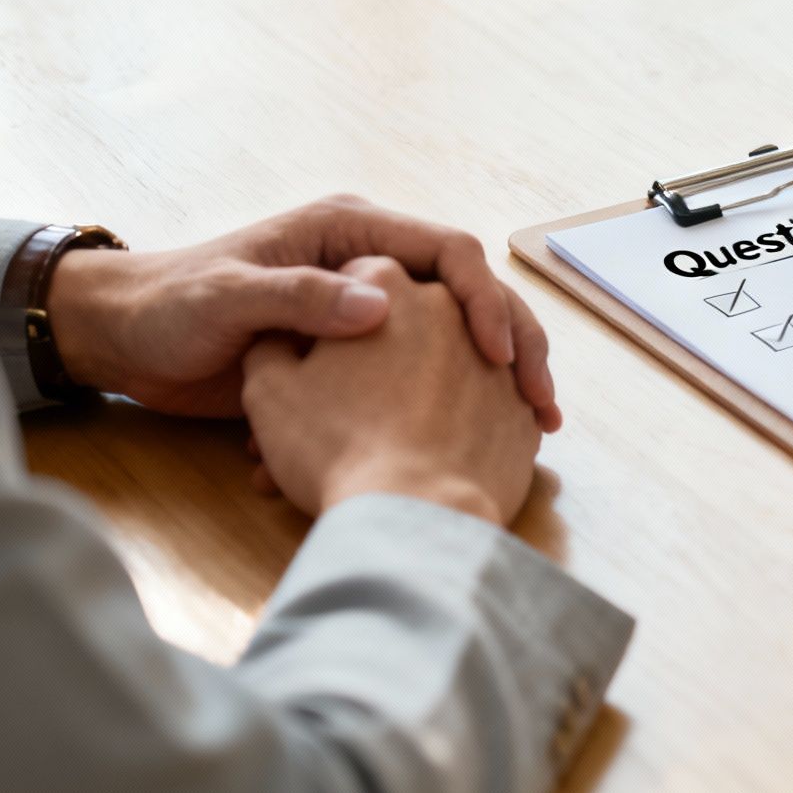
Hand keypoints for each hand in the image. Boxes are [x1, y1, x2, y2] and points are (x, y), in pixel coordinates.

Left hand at [48, 196, 557, 427]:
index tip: (496, 357)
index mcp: (352, 231)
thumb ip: (299, 296)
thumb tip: (383, 305)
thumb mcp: (227, 298)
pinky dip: (460, 404)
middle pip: (474, 295)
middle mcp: (374, 262)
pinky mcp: (363, 351)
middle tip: (540, 403)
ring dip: (500, 380)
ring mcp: (373, 307)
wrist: (126, 341)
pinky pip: (431, 369)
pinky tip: (484, 442)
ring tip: (533, 428)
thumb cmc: (169, 308)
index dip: (484, 300)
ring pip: (463, 336)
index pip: (450, 251)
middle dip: (516, 346)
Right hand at [241, 258, 539, 525]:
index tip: (320, 360)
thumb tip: (282, 337)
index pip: (356, 280)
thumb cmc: (337, 446)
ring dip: (418, 397)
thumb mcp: (270, 389)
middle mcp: (451, 306)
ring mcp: (497, 356)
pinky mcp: (522, 407)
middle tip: (347, 410)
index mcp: (387, 285)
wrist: (417, 512)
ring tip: (384, 443)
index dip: (332, 321)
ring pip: (449, 369)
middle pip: (408, 323)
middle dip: (377, 360)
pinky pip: (486, 406)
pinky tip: (433, 456)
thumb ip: (272, 345)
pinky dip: (460, 425)